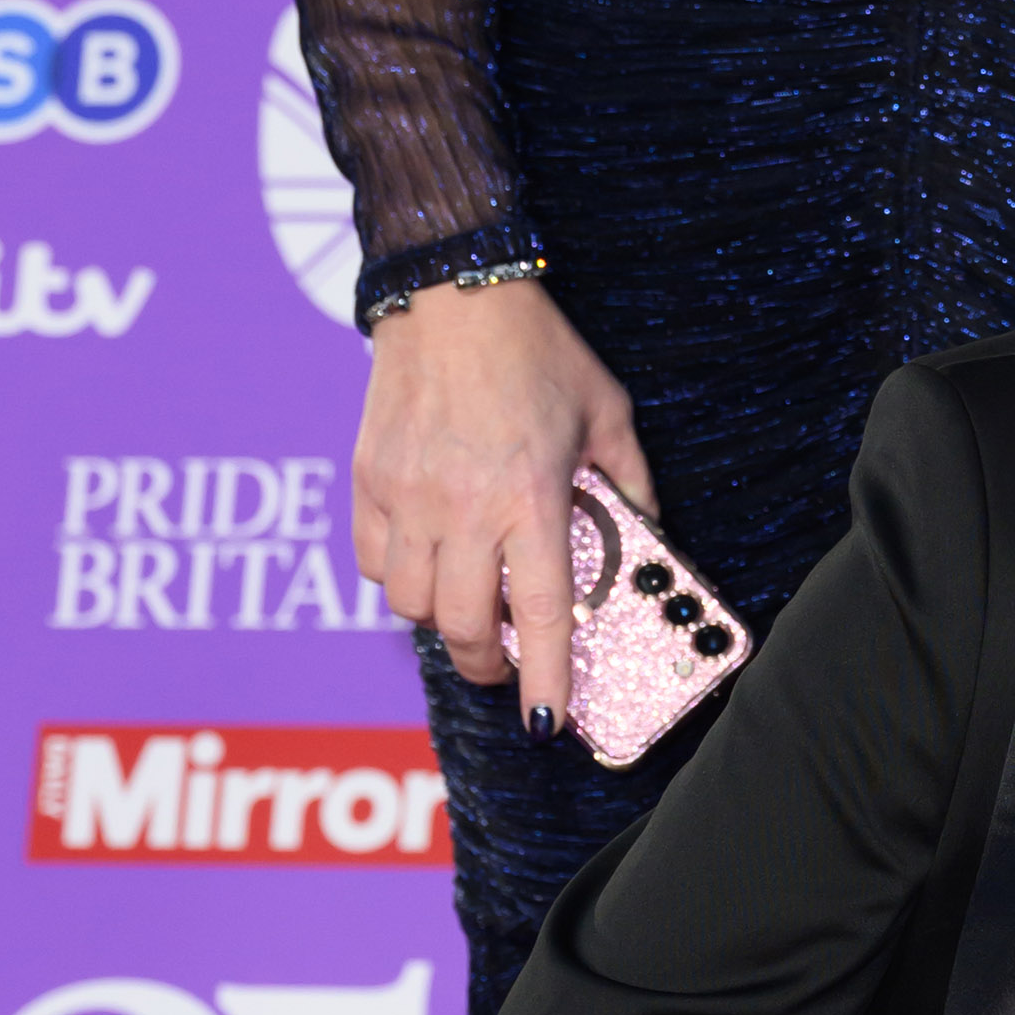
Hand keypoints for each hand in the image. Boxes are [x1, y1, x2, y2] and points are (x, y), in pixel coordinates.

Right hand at [351, 277, 651, 721]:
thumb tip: (647, 542)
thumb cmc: (537, 352)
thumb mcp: (608, 414)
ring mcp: (407, 494)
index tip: (547, 723)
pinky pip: (374, 562)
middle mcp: (463, 505)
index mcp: (531, 495)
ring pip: (411, 605)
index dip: (543, 680)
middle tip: (505, 664)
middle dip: (487, 663)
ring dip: (442, 621)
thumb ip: (630, 485)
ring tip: (468, 603)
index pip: (538, 614)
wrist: (451, 291)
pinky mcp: (367, 479)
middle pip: (462, 627)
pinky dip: (400, 578)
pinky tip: (428, 559)